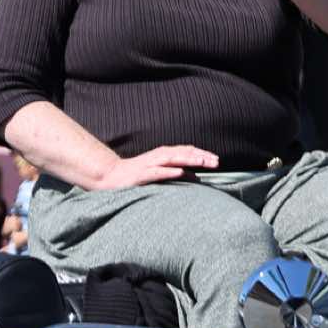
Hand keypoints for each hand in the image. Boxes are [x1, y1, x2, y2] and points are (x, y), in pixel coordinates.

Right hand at [93, 145, 219, 188]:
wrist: (111, 175)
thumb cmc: (137, 174)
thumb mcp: (159, 171)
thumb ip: (176, 172)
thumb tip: (194, 177)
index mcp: (164, 154)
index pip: (187, 151)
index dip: (202, 154)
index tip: (216, 160)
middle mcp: (159, 156)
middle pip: (184, 153)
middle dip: (201, 156)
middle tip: (216, 161)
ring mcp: (150, 164)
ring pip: (173, 159)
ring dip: (189, 159)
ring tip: (203, 162)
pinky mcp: (142, 174)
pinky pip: (158, 172)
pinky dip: (170, 171)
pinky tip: (180, 171)